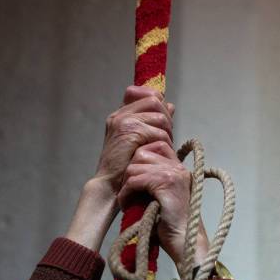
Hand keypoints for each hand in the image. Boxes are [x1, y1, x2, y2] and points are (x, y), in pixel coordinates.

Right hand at [65, 85, 174, 250]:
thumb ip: (151, 121)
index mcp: (120, 115)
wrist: (109, 185)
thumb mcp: (138, 140)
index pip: (147, 94)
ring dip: (166, 133)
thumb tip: (169, 105)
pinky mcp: (131, 132)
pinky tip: (157, 155)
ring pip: (160, 117)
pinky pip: (158, 132)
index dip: (160, 104)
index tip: (165, 119)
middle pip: (155, 101)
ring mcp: (124, 121)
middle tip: (167, 136)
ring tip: (162, 148)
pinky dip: (163, 144)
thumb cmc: (124, 166)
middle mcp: (121, 115)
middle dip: (166, 118)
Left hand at [118, 141, 208, 270]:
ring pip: (135, 166)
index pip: (158, 145)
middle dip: (130, 171)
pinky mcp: (166, 184)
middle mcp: (179, 167)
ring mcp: (173, 174)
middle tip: (127, 190)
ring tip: (127, 199)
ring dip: (126, 184)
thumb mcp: (166, 197)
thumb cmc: (173, 225)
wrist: (186, 243)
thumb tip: (133, 170)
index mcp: (180, 168)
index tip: (134, 178)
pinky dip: (126, 193)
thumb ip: (156, 181)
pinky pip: (136, 180)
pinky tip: (126, 204)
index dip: (141, 157)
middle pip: (142, 153)